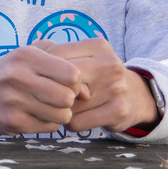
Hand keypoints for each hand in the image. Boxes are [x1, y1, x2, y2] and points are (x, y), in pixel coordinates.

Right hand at [0, 45, 84, 133]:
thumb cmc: (9, 71)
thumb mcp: (31, 54)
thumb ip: (63, 64)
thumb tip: (88, 93)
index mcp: (26, 55)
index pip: (72, 74)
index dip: (75, 82)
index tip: (66, 84)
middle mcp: (18, 76)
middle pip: (67, 97)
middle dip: (68, 100)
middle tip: (57, 98)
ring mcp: (13, 101)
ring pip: (61, 115)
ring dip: (59, 113)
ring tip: (46, 107)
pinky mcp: (12, 122)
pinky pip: (48, 127)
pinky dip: (47, 123)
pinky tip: (34, 114)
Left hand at [41, 39, 159, 132]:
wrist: (135, 96)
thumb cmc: (95, 75)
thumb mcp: (80, 58)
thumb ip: (54, 56)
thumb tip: (32, 58)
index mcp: (98, 46)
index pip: (54, 54)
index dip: (41, 68)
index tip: (40, 76)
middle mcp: (111, 64)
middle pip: (62, 80)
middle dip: (51, 90)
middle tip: (49, 94)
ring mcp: (117, 88)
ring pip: (67, 104)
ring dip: (60, 109)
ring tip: (67, 105)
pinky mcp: (119, 111)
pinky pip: (76, 122)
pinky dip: (70, 123)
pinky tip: (77, 117)